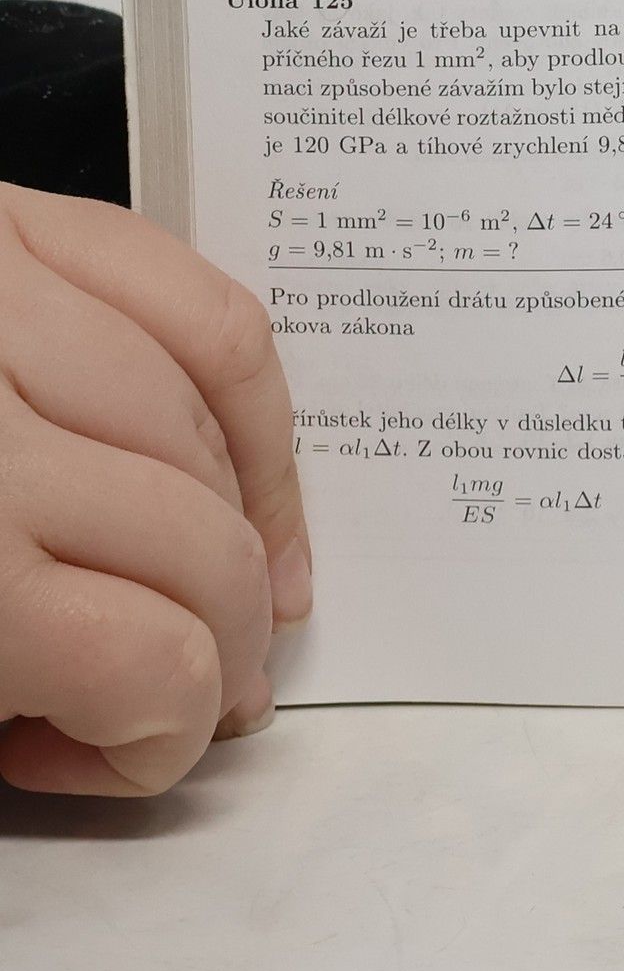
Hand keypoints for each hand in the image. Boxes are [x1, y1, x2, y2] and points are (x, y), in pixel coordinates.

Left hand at [0, 183, 311, 795]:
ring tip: (252, 575)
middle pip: (198, 550)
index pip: (149, 667)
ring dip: (253, 519)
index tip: (131, 746)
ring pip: (208, 427)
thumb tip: (90, 713)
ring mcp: (13, 305)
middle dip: (230, 639)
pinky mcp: (22, 224)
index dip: (165, 732)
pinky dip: (249, 390)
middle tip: (220, 681)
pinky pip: (198, 302)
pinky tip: (249, 455)